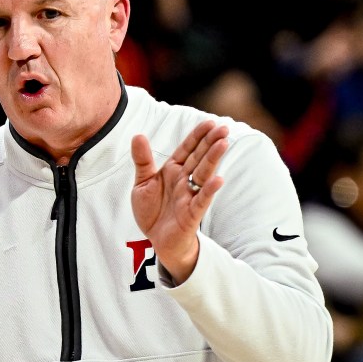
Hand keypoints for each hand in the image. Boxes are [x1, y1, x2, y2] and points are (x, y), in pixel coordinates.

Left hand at [130, 120, 228, 283]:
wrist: (156, 238)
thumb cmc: (153, 210)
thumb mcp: (142, 183)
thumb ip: (142, 160)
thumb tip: (138, 135)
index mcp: (173, 170)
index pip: (187, 149)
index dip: (197, 136)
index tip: (209, 122)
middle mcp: (184, 180)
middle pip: (199, 158)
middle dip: (210, 143)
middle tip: (223, 128)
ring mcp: (189, 195)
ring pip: (203, 174)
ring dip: (213, 160)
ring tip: (223, 144)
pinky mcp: (191, 213)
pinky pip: (201, 200)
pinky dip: (209, 190)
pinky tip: (218, 180)